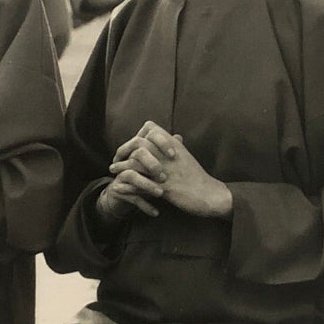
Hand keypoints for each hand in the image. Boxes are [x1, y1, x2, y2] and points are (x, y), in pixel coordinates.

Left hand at [110, 122, 231, 219]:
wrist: (210, 194)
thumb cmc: (197, 177)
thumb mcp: (186, 156)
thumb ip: (176, 146)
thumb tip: (172, 137)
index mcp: (174, 144)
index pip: (150, 129)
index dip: (136, 136)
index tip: (130, 146)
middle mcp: (168, 154)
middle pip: (139, 144)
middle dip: (123, 150)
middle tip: (115, 159)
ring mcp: (166, 170)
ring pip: (136, 163)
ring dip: (121, 167)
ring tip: (113, 171)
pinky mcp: (164, 188)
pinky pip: (140, 184)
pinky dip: (127, 186)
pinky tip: (119, 187)